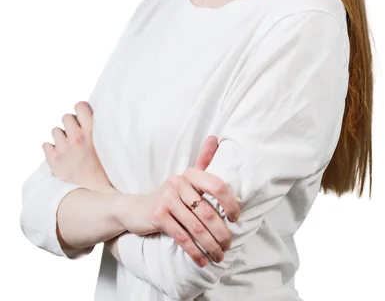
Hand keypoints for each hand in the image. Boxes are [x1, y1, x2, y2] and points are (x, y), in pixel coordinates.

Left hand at [42, 101, 116, 193]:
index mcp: (93, 130)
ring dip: (61, 137)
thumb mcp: (110, 145)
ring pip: (56, 131)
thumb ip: (100, 129)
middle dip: (71, 125)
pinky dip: (52, 149)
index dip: (81, 111)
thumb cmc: (108, 169)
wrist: (100, 194)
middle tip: (77, 135)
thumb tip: (93, 115)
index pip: (79, 105)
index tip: (83, 118)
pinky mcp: (54, 161)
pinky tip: (62, 155)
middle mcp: (77, 137)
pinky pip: (46, 145)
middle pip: (66, 117)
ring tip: (70, 147)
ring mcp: (64, 149)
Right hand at [118, 135, 240, 266]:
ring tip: (219, 256)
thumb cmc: (167, 196)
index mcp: (190, 174)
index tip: (236, 219)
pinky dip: (194, 251)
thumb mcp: (185, 179)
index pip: (217, 185)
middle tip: (228, 246)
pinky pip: (182, 237)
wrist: (134, 209)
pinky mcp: (159, 216)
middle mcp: (179, 183)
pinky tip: (202, 261)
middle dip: (222, 233)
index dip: (230, 203)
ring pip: (196, 227)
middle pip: (208, 212)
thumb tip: (216, 137)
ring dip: (211, 245)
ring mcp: (167, 199)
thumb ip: (202, 161)